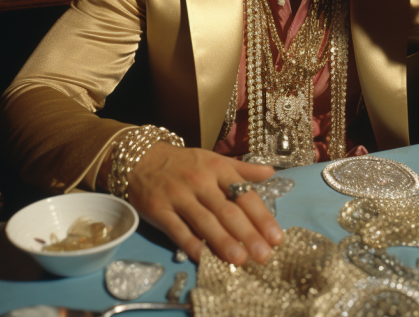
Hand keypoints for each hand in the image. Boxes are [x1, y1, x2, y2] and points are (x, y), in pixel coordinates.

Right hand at [127, 142, 282, 264]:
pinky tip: (205, 258)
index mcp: (217, 168)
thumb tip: (271, 173)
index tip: (276, 237)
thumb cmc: (186, 163)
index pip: (244, 194)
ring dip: (223, 242)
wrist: (143, 159)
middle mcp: (200, 181)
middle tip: (264, 255)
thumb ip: (243, 169)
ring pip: (205, 222)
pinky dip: (191, 245)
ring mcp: (178, 196)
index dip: (261, 216)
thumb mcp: (215, 160)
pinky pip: (178, 230)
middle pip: (227, 210)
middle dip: (248, 234)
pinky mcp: (159, 210)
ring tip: (240, 260)